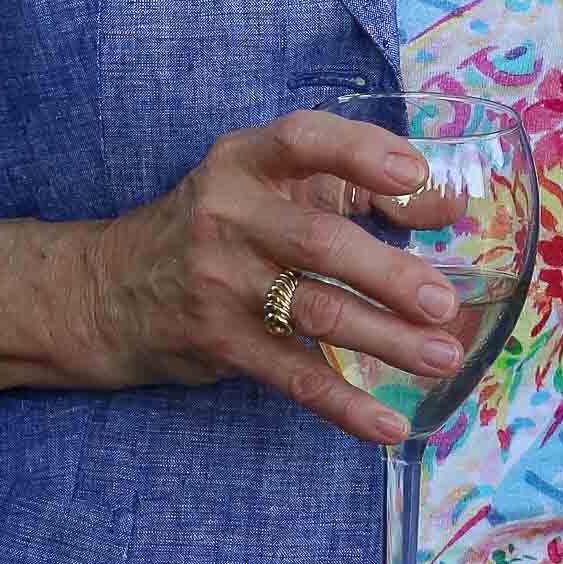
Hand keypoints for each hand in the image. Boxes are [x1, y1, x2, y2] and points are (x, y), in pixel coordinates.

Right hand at [78, 107, 466, 442]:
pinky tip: (389, 423)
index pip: (303, 141)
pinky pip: (292, 376)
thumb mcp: (272, 186)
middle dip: (388, 273)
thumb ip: (359, 187)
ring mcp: (222, 282)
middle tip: (443, 300)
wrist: (114, 288)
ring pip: (314, 312)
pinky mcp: (220, 343)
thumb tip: (449, 205)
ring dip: (385, 338)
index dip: (360, 152)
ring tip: (441, 354)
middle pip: (319, 241)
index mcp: (246, 161)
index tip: (415, 175)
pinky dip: (344, 404)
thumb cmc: (222, 223)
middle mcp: (230, 215)